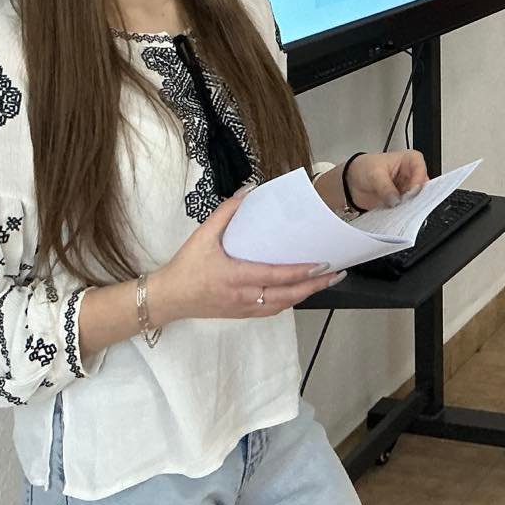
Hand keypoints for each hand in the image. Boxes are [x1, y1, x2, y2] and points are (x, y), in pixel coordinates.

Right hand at [149, 190, 342, 324]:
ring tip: (325, 282)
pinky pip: (272, 311)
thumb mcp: (203, 235)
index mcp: (235, 276)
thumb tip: (248, 190)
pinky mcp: (242, 314)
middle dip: (314, 286)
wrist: (168, 298)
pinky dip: (290, 301)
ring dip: (305, 294)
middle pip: (287, 296)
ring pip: (282, 306)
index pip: (275, 276)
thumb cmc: (186, 266)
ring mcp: (244, 309)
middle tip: (336, 274)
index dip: (301, 272)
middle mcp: (244, 296)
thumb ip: (226, 212)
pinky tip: (300, 291)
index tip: (322, 264)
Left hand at [345, 149, 429, 209]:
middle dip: (415, 197)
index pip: (421, 170)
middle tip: (406, 204)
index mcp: (409, 160)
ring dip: (408, 206)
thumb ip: (386, 187)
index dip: (418, 181)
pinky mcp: (401, 202)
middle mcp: (411, 175)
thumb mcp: (375, 174)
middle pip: (422, 187)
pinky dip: (401, 213)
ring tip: (398, 210)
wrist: (351, 181)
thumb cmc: (364, 168)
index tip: (411, 192)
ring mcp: (407, 189)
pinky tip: (395, 214)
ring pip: (415, 200)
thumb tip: (395, 200)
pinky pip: (406, 209)